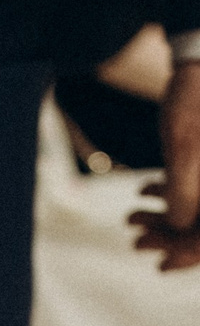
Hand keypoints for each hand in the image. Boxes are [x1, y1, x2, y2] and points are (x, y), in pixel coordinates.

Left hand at [128, 58, 199, 267]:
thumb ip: (183, 189)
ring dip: (168, 219)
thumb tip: (177, 227)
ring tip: (132, 219)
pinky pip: (197, 190)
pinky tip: (143, 192)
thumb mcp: (183, 147)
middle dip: (174, 239)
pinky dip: (173, 195)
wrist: (199, 62)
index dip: (190, 254)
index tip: (160, 263)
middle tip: (136, 242)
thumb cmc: (193, 102)